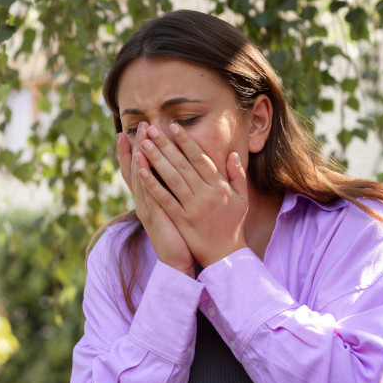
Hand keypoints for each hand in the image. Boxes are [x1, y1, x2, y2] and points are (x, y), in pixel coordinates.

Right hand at [117, 123, 195, 276]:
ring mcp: (147, 208)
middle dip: (137, 147)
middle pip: (136, 170)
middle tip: (139, 126)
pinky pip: (147, 193)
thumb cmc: (180, 236)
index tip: (132, 132)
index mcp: (150, 199)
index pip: (140, 170)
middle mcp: (144, 201)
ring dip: (139, 156)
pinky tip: (141, 163)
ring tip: (139, 137)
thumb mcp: (175, 209)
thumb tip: (178, 172)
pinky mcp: (154, 216)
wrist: (178, 262)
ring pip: (140, 178)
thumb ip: (174, 191)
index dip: (134, 152)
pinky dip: (143, 177)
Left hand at [136, 123, 248, 267]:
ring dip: (156, 159)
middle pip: (183, 164)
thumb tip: (232, 154)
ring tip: (143, 144)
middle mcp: (205, 194)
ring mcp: (193, 207)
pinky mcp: (181, 220)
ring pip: (172, 178)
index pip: (200, 158)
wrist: (226, 255)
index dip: (185, 141)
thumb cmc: (233, 225)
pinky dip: (152, 184)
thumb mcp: (241, 198)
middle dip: (166, 145)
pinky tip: (141, 171)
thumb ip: (237, 175)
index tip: (173, 127)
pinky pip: (164, 199)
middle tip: (152, 129)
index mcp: (219, 186)